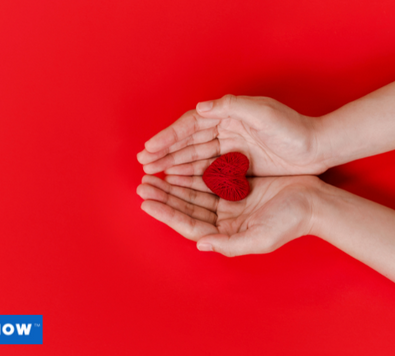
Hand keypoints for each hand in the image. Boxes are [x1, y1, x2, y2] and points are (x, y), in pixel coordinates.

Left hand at [136, 174, 320, 256]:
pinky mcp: (234, 188)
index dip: (166, 213)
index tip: (145, 203)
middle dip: (163, 197)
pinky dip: (190, 175)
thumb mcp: (260, 237)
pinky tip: (176, 168)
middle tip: (142, 185)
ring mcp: (227, 204)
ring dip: (172, 186)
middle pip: (185, 208)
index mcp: (224, 234)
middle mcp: (222, 221)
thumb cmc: (290, 221)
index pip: (188, 224)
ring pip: (192, 194)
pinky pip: (206, 181)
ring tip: (151, 176)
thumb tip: (200, 244)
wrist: (314, 202)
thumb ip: (229, 244)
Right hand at [137, 95, 327, 175]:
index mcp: (227, 115)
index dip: (169, 136)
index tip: (149, 147)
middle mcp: (225, 130)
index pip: (190, 125)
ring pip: (194, 156)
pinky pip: (207, 169)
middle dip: (164, 152)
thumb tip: (200, 107)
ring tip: (152, 172)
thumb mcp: (264, 113)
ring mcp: (230, 148)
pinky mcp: (237, 164)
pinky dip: (190, 174)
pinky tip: (176, 180)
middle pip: (187, 142)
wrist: (317, 147)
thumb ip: (232, 107)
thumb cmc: (292, 128)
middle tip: (143, 163)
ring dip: (173, 164)